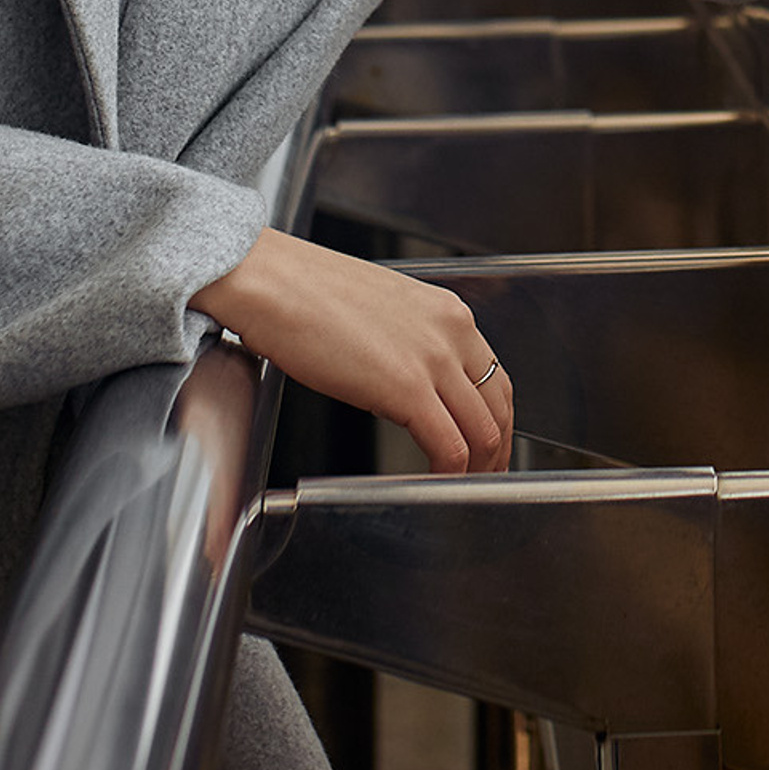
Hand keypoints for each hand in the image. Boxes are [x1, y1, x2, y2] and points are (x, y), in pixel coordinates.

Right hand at [193, 228, 512, 473]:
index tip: (487, 442)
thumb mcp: (380, 311)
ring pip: (482, 430)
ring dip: (478, 468)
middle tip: (486, 477)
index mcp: (447, 313)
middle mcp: (451, 332)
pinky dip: (450, 474)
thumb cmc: (306, 293)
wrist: (271, 280)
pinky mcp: (406, 388)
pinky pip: (449, 446)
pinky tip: (436, 484)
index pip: (493, 375)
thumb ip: (408, 344)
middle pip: (497, 405)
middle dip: (496, 449)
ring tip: (463, 489)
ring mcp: (432, 359)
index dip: (495, 417)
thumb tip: (406, 383)